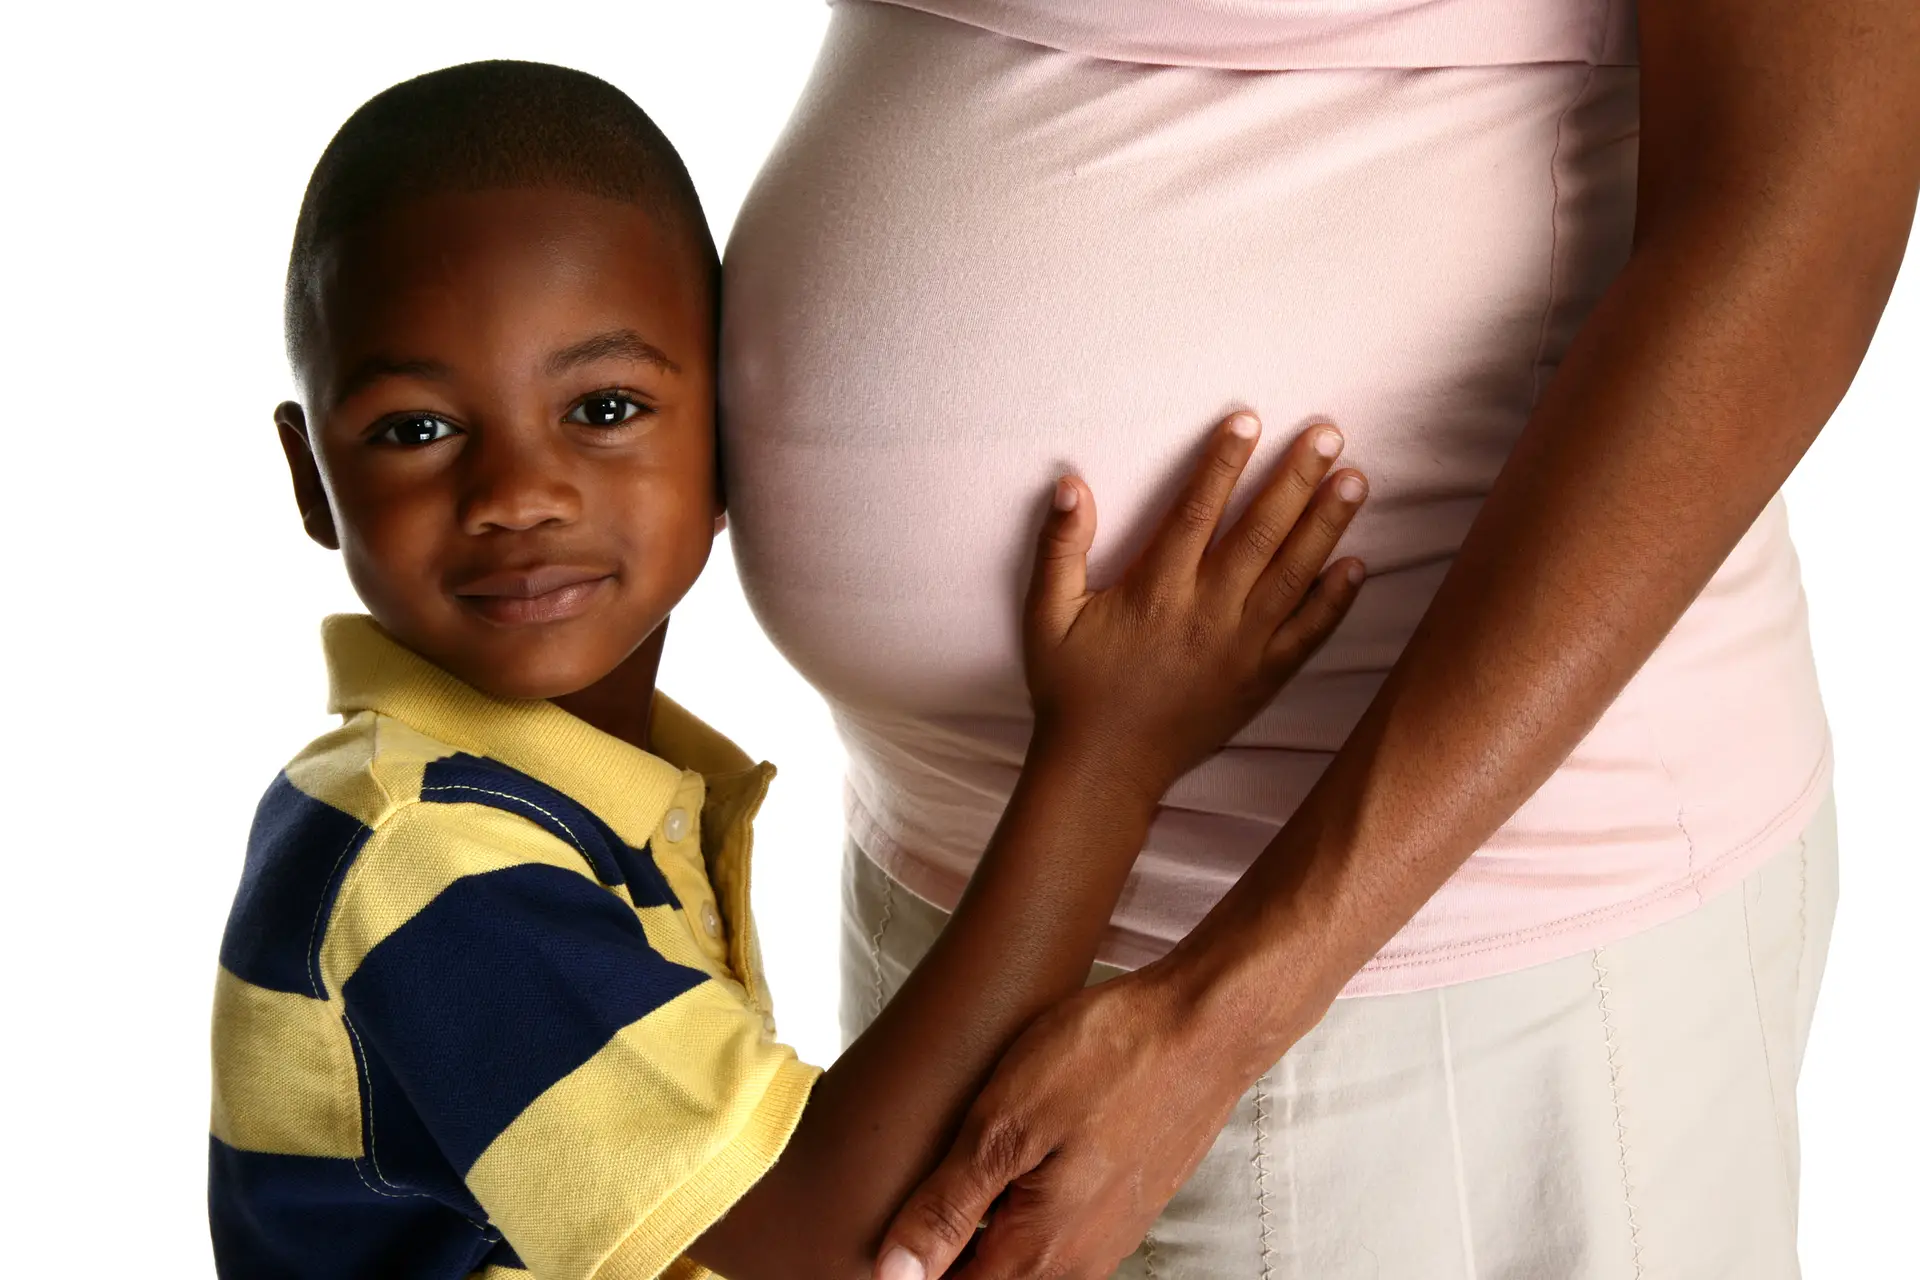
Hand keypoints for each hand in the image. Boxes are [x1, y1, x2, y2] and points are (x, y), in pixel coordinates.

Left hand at [874, 959, 1296, 1279]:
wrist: (1205, 1027)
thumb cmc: (1107, 1059)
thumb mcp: (1004, 1123)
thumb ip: (946, 1207)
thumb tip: (892, 1276)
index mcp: (1038, 1254)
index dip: (911, 1268)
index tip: (892, 1231)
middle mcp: (1077, 1264)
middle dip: (947, 1248)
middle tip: (915, 1192)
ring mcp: (1108, 1237)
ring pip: (1022, 1259)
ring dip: (985, 1225)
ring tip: (963, 1161)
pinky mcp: (1125, 1205)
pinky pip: (1056, 1233)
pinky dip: (1021, 1206)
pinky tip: (1011, 1154)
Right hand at [1022, 411, 1367, 795]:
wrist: (1103, 769)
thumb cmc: (1070, 689)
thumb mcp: (1046, 617)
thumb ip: (1058, 548)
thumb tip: (1070, 484)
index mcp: (1156, 592)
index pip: (1196, 512)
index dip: (1222, 463)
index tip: (1247, 420)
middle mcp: (1206, 614)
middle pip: (1261, 533)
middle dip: (1296, 478)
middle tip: (1329, 433)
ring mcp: (1240, 648)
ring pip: (1294, 575)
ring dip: (1327, 525)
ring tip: (1355, 479)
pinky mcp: (1259, 679)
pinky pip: (1307, 635)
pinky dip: (1335, 601)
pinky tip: (1357, 565)